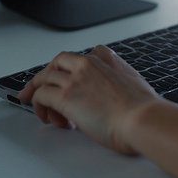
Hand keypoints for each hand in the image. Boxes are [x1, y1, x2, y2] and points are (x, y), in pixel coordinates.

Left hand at [18, 45, 161, 154]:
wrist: (142, 119)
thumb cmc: (142, 110)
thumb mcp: (133, 84)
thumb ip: (117, 82)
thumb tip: (110, 96)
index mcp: (107, 59)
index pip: (78, 57)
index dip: (67, 71)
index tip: (62, 79)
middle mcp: (88, 64)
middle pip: (56, 63)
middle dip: (43, 77)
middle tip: (34, 91)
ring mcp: (75, 78)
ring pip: (44, 78)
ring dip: (40, 95)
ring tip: (45, 112)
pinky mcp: (64, 96)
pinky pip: (41, 96)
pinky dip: (39, 107)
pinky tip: (48, 118)